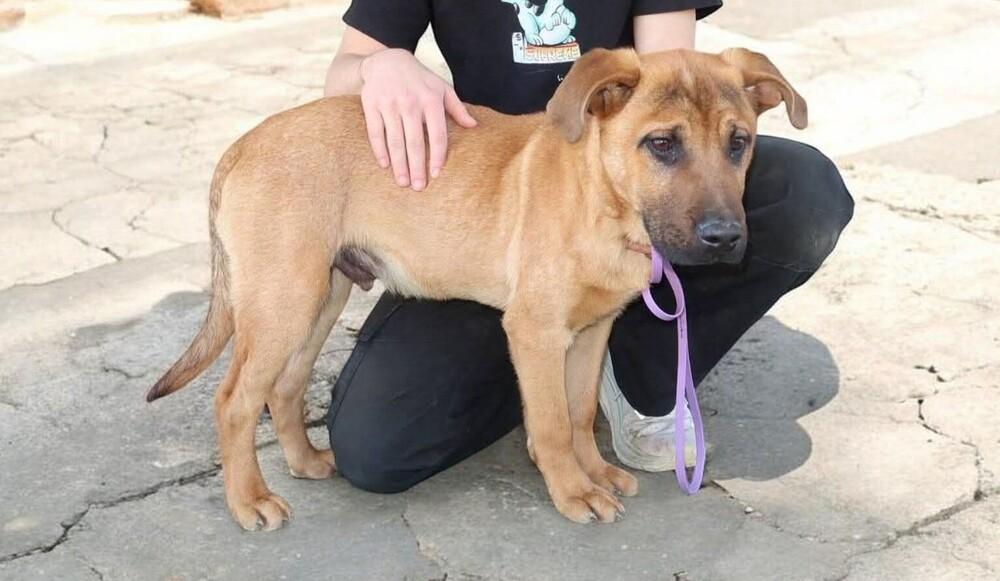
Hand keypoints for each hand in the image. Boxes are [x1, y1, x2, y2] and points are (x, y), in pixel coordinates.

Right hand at [358, 49, 476, 190]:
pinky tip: (384, 165)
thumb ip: (457, 108)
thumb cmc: (419, 79)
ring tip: (402, 182)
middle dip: (417, 166)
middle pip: (415, 141)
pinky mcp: (371, 104)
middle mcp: (410, 102)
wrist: (388, 60)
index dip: (437, 155)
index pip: (437, 134)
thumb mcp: (441, 88)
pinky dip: (379, 149)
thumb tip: (473, 126)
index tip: (436, 173)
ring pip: (395, 140)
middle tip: (418, 187)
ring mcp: (389, 104)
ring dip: (399, 163)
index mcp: (431, 100)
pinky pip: (375, 131)